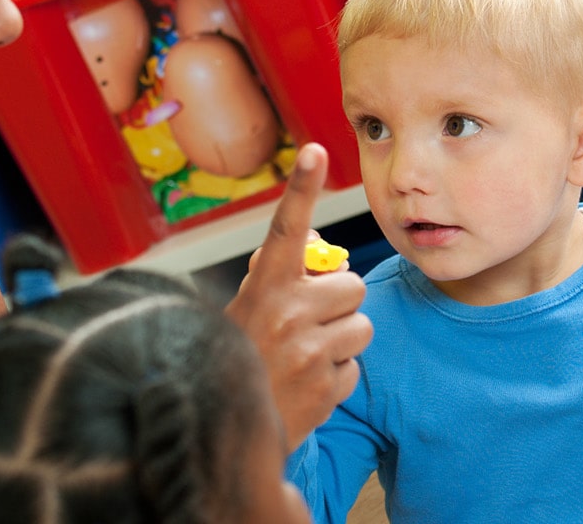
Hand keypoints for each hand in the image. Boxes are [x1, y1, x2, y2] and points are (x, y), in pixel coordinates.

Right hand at [225, 143, 374, 451]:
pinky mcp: (327, 387)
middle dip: (338, 305)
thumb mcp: (246, 310)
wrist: (220, 431)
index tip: (317, 150)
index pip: (286, 228)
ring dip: (341, 340)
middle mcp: (287, 314)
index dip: (302, 187)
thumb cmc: (238, 359)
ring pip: (362, 327)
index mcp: (263, 288)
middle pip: (353, 287)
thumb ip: (279, 277)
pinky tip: (305, 385)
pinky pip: (355, 367)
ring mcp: (310, 352)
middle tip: (306, 325)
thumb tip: (317, 248)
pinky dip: (336, 376)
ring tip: (303, 357)